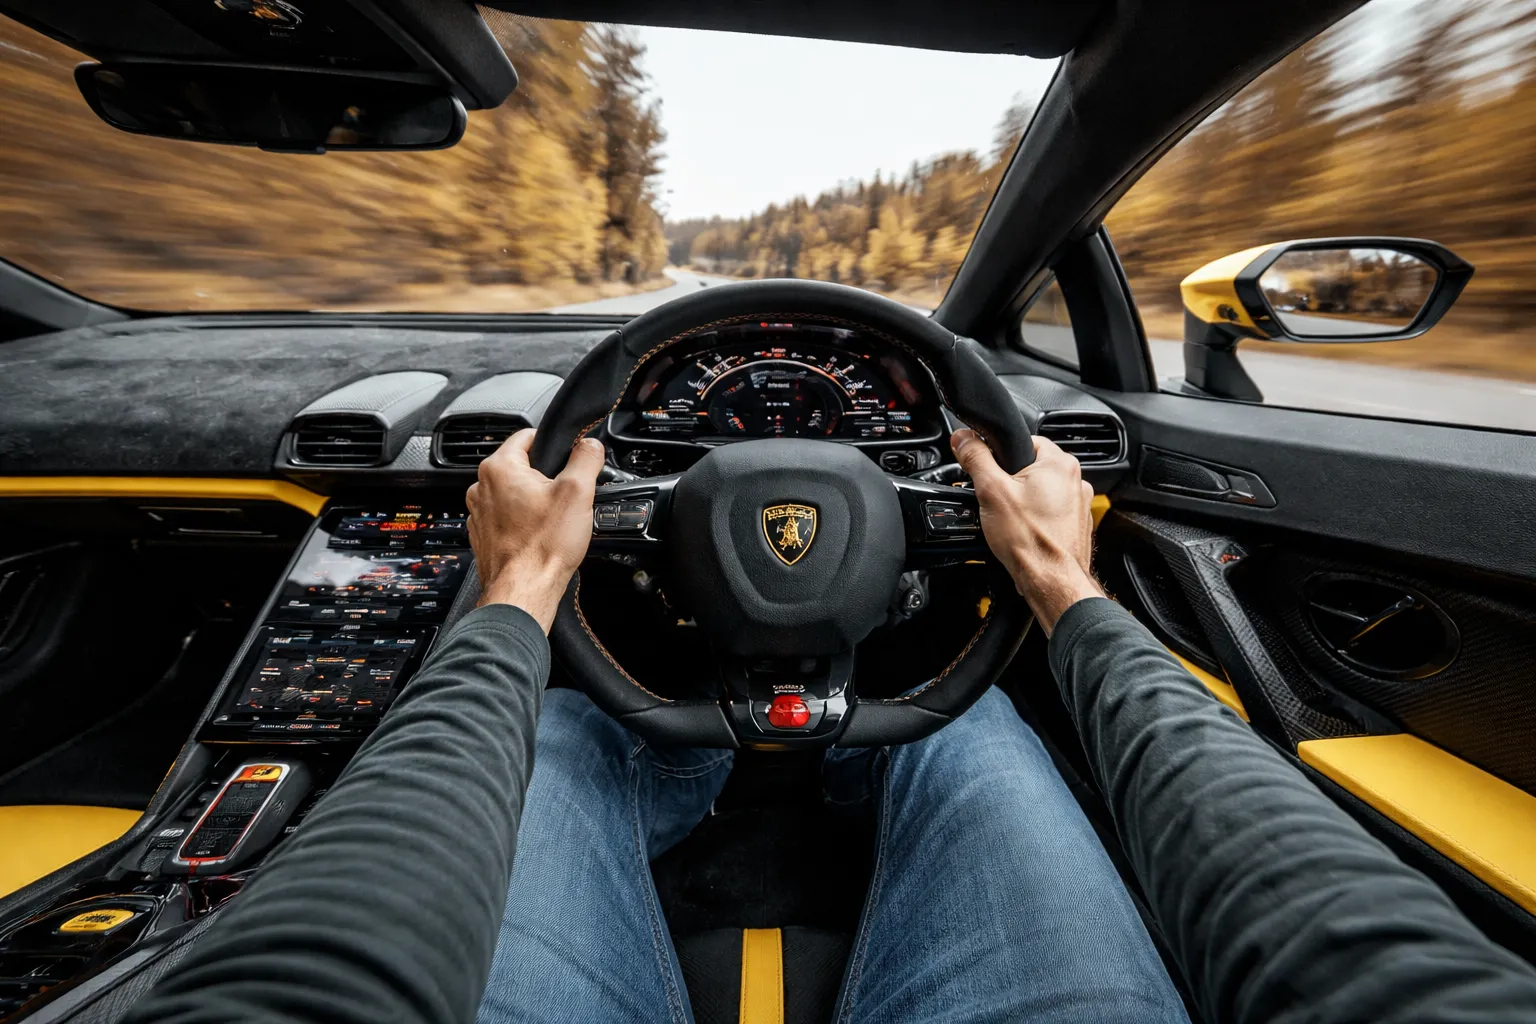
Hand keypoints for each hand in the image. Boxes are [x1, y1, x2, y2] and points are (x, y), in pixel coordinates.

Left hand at [466, 428, 605, 631]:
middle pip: (521, 467)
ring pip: (512, 494)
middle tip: (564, 497)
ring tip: (551, 520)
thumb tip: (590, 444)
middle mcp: (481, 488)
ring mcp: (479, 514)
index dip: (552, 445)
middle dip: (544, 478)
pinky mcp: (483, 536)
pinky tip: (538, 536)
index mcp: (499, 468)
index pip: (527, 436)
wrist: (525, 590)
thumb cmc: (544, 546)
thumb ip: (586, 458)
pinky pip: (505, 518)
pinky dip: (521, 523)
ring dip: (532, 501)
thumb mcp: (578, 491)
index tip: (566, 459)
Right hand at [950, 428, 1104, 634]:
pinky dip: (1036, 520)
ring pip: (1041, 492)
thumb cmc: (1030, 540)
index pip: (1025, 440)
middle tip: (996, 500)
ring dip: (1024, 502)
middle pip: (1032, 468)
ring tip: (1011, 521)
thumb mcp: (991, 491)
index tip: (989, 471)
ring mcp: (1080, 504)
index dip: (1001, 455)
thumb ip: (975, 458)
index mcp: (1060, 462)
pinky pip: (1050, 513)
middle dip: (1011, 482)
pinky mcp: (1076, 525)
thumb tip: (963, 438)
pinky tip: (1024, 533)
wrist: (1052, 581)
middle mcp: (1076, 480)